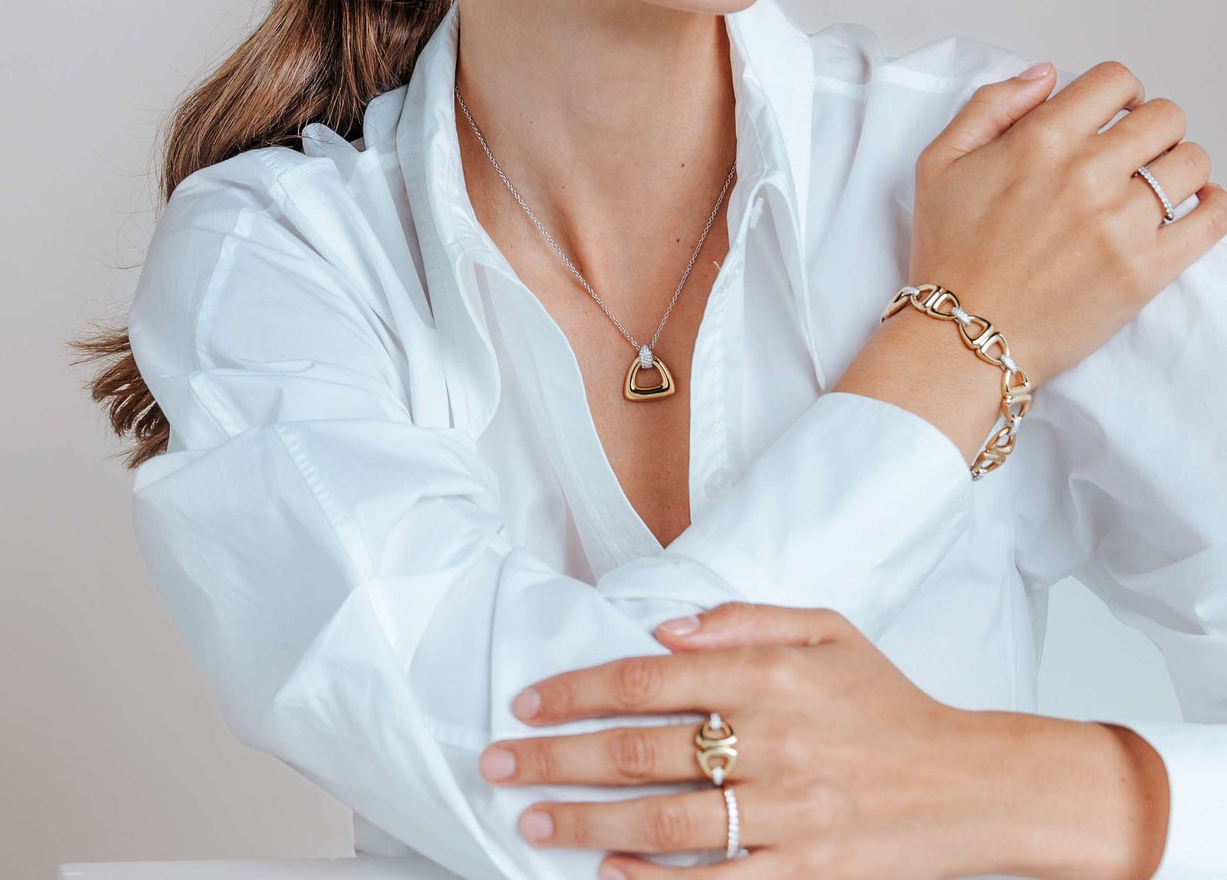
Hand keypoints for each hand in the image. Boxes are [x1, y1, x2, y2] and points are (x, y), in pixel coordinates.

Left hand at [478, 601, 994, 878]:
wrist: (973, 784)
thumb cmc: (889, 703)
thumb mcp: (827, 630)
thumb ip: (744, 618)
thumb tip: (666, 629)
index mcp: (771, 675)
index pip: (649, 679)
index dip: (580, 689)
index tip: (531, 702)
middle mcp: (772, 741)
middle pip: (640, 751)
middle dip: (558, 757)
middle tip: (499, 761)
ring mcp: (788, 813)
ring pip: (665, 821)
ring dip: (587, 822)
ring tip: (530, 819)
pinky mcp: (807, 872)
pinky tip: (607, 876)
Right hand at [908, 60, 1224, 387]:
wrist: (963, 334)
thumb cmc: (948, 252)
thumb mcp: (939, 162)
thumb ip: (990, 105)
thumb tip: (1046, 75)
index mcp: (1038, 142)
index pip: (1116, 82)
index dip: (1118, 93)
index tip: (1112, 115)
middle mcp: (1085, 175)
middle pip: (1164, 117)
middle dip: (1149, 128)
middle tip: (1130, 154)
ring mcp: (1120, 223)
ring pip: (1192, 163)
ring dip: (1177, 167)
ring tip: (1152, 188)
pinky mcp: (1146, 270)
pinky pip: (1213, 220)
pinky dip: (1213, 206)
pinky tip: (1192, 208)